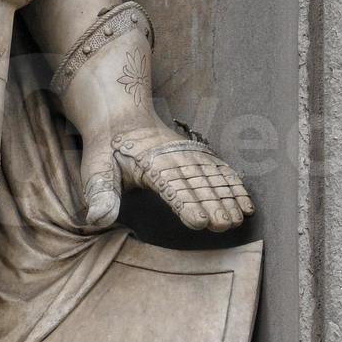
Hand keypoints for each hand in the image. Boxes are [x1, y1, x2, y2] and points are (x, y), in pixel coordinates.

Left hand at [80, 116, 253, 231]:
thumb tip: (96, 219)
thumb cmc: (108, 149)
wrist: (122, 116)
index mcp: (149, 164)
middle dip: (213, 205)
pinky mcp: (198, 156)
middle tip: (225, 226)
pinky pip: (221, 171)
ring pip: (213, 179)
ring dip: (228, 198)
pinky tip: (246, 204)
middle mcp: (174, 159)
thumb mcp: (95, 169)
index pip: (170, 187)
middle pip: (196, 185)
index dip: (185, 204)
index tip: (198, 222)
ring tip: (238, 219)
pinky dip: (235, 186)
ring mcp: (189, 156)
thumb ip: (100, 194)